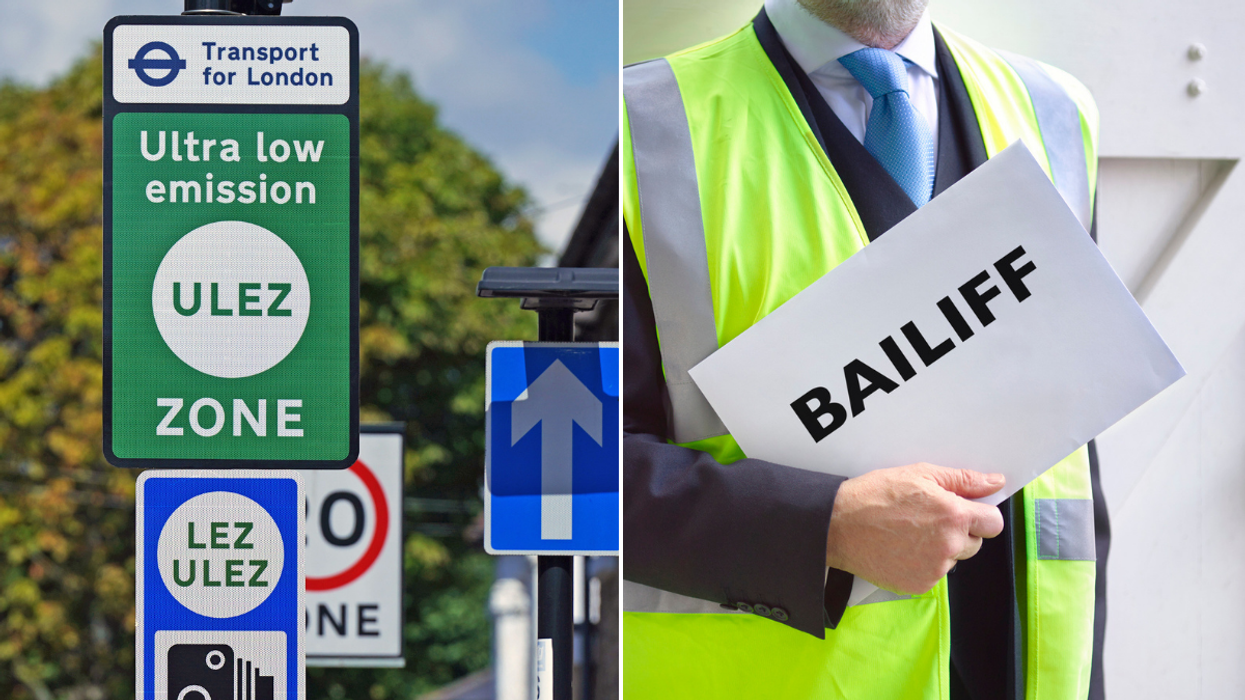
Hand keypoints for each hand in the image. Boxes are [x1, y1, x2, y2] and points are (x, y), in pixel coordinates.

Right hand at [824, 463, 1005, 594]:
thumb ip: (963, 480)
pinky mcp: (918, 585)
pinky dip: (922, 564)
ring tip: (909, 533)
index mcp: (953, 516)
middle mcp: (948, 546)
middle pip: (975, 543)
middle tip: (928, 519)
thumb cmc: (875, 496)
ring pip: (952, 559)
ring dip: (940, 549)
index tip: (966, 511)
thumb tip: (994, 482)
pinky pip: (933, 574)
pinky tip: (901, 549)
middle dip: (959, 531)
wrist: (838, 526)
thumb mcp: (920, 474)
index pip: (994, 523)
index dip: (981, 515)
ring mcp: (934, 569)